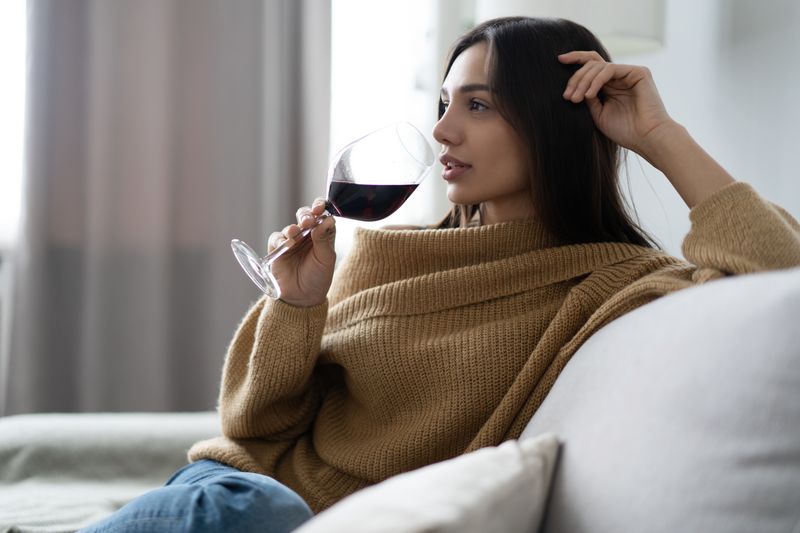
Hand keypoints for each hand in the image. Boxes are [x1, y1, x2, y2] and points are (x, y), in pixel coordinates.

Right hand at [268, 198, 335, 306]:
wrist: (303, 297)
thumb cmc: (318, 277)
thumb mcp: (326, 259)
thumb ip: (325, 239)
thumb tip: (328, 219)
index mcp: (322, 234)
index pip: (322, 215)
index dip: (320, 208)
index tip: (320, 206)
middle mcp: (307, 235)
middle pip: (305, 216)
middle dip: (306, 215)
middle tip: (308, 220)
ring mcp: (292, 241)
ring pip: (291, 226)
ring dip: (293, 227)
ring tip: (296, 232)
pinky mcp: (278, 249)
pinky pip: (276, 238)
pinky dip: (281, 238)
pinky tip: (287, 243)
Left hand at [558, 51, 674, 158]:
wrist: (647, 138)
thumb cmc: (625, 131)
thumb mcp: (598, 114)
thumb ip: (588, 98)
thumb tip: (574, 86)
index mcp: (611, 85)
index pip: (592, 66)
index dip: (576, 60)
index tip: (559, 60)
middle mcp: (620, 77)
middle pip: (592, 64)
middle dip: (575, 78)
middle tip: (567, 96)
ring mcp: (630, 73)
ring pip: (598, 66)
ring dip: (583, 81)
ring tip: (575, 99)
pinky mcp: (639, 72)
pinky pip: (610, 70)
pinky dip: (596, 81)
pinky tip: (588, 95)